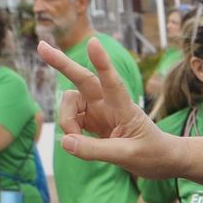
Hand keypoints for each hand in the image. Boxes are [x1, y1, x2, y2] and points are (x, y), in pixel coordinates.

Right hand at [44, 39, 187, 179]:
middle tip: (40, 46)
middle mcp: (110, 103)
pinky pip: (70, 119)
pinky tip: (78, 143)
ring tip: (76, 142)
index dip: (102, 63)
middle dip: (62, 64)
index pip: (113, 82)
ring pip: (70, 103)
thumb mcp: (127, 156)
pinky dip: (69, 131)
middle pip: (83, 79)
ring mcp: (99, 110)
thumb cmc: (153, 154)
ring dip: (66, 120)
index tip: (93, 42)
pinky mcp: (92, 120)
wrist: (161, 160)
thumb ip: (96, 150)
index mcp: (125, 107)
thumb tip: (64, 142)